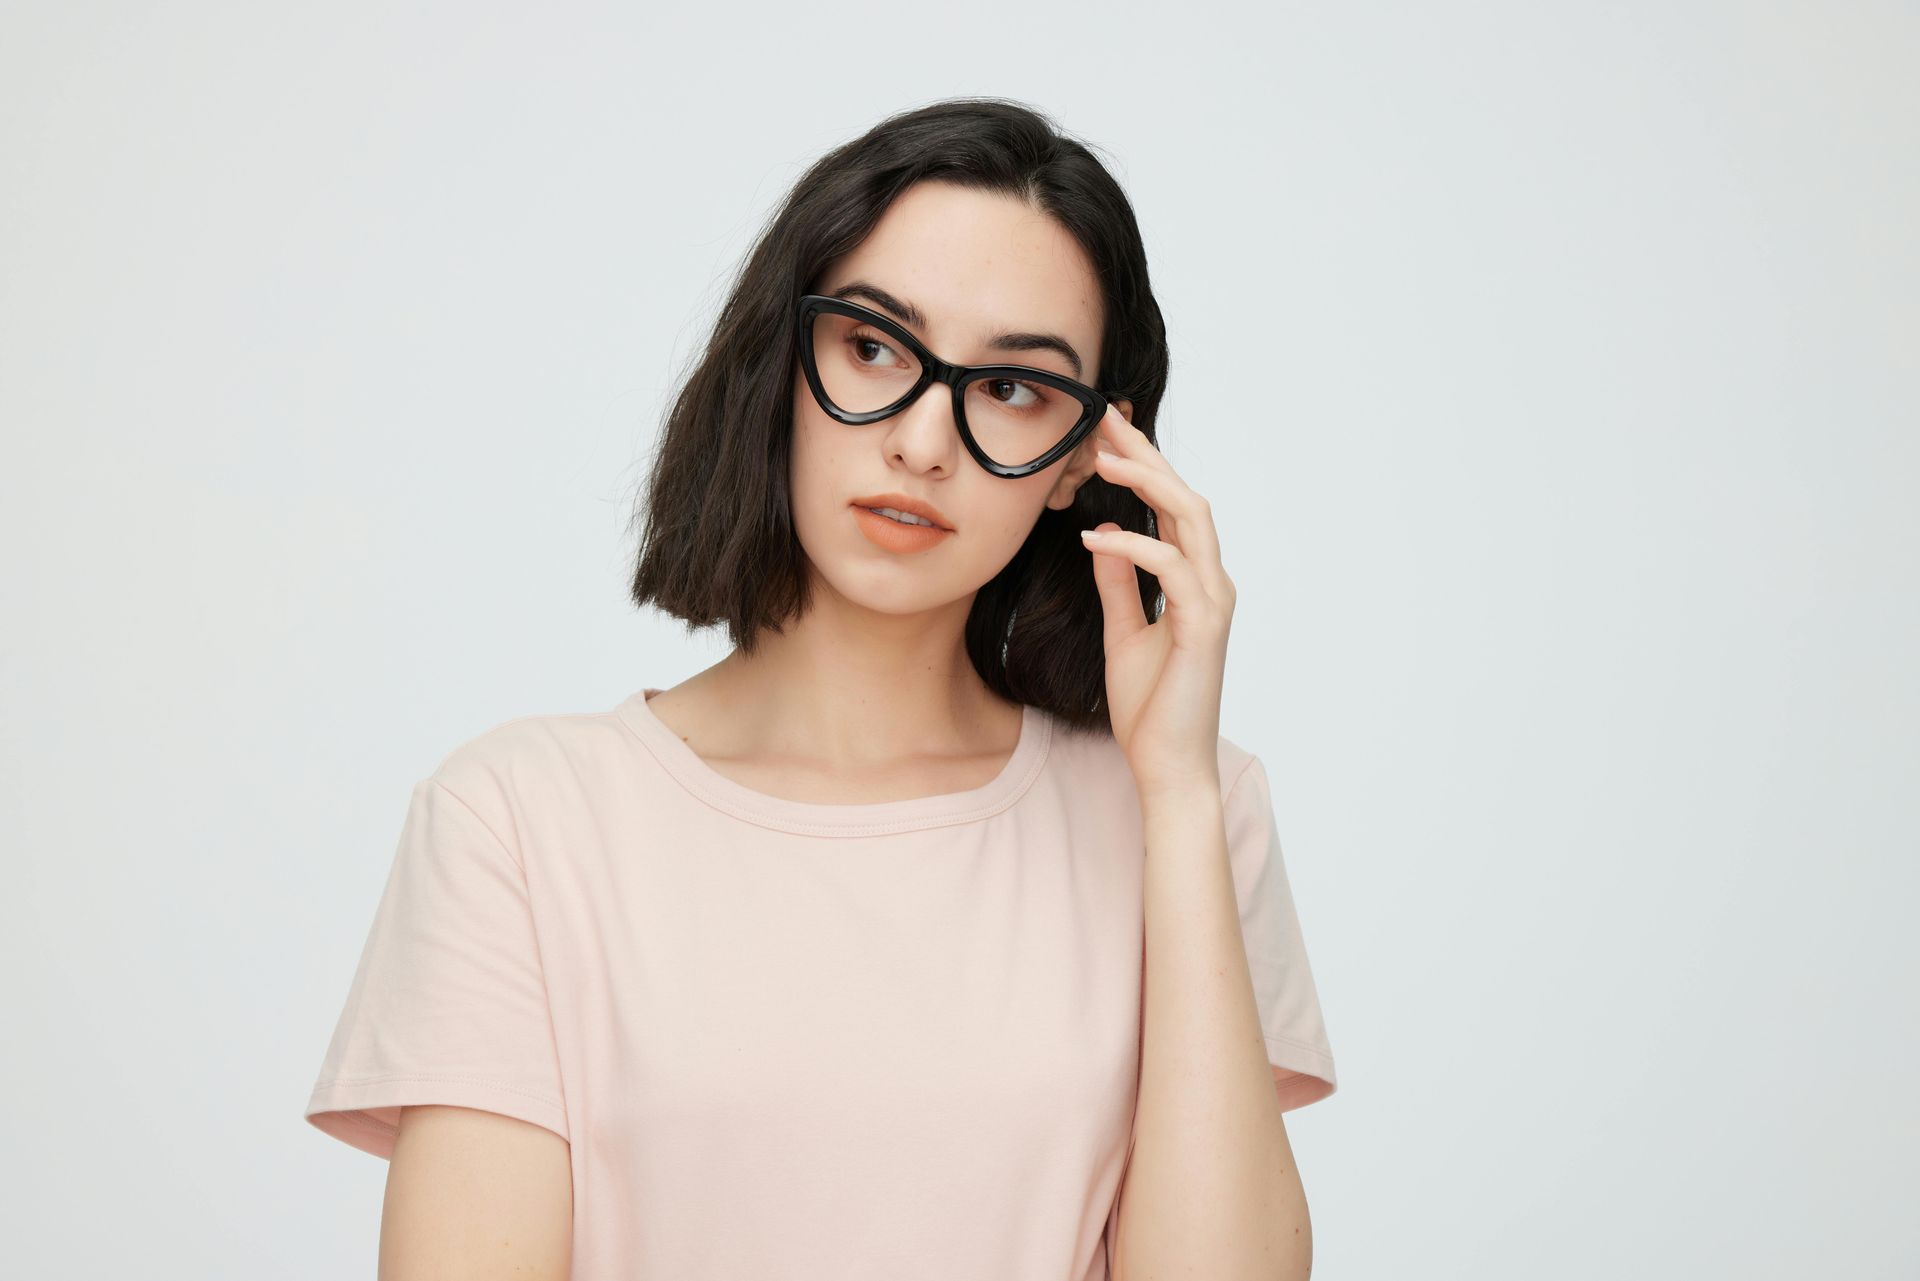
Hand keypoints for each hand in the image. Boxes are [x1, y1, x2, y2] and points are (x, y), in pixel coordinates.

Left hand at [1081, 403, 1236, 794]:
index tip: (1103, 433)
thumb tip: (1104, 537)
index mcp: (1195, 581)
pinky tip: (1094, 537)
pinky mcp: (1204, 625)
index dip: (1141, 466)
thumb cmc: (1151, 707)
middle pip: (1185, 496)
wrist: (1168, 765)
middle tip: (1102, 419)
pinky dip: (1132, 545)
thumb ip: (1120, 585)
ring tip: (1099, 459)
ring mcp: (1213, 601)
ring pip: (1190, 517)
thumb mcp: (1124, 632)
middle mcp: (1212, 582)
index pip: (1170, 507)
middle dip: (1143, 454)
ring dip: (1145, 482)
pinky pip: (1171, 567)